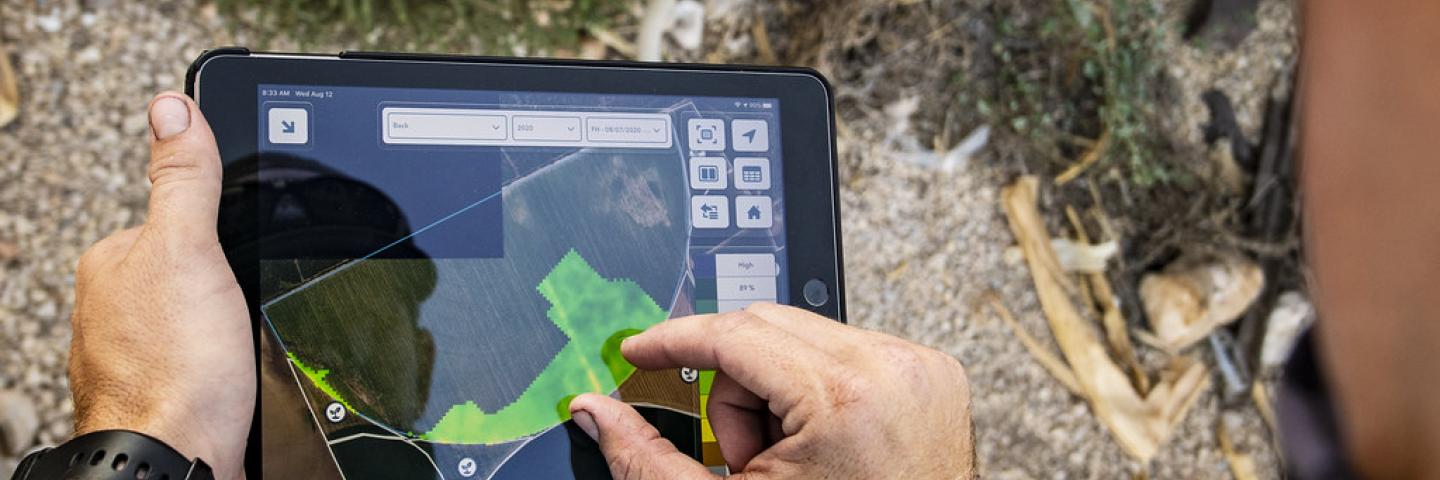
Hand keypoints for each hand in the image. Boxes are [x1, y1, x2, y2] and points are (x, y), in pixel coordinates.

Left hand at [69, 93, 252, 478]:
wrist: (176, 461)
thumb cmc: (175, 369)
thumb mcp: (189, 251)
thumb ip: (185, 181)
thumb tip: (174, 106)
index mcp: (114, 260)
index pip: (182, 217)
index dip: (225, 233)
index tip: (244, 260)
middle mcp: (114, 305)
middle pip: (196, 269)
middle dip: (230, 286)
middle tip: (243, 310)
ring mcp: (134, 351)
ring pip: (201, 317)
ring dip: (229, 328)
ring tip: (240, 346)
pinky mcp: (162, 390)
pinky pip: (203, 359)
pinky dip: (224, 365)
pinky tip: (235, 375)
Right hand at [568, 303, 973, 478]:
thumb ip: (649, 461)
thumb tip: (596, 413)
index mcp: (844, 398)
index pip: (733, 334)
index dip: (671, 341)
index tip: (638, 350)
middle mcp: (890, 369)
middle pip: (763, 327)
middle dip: (733, 388)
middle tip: (742, 456)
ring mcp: (918, 368)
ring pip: (803, 335)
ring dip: (776, 390)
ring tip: (792, 461)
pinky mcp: (932, 373)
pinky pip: (848, 351)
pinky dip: (819, 391)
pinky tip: (824, 447)